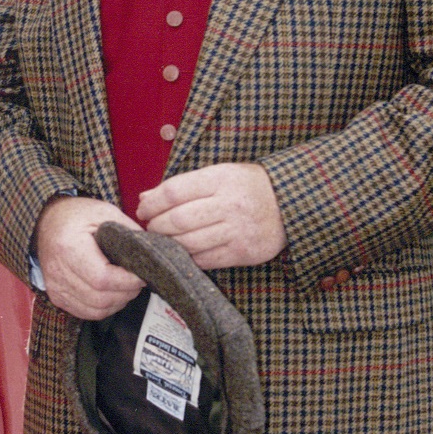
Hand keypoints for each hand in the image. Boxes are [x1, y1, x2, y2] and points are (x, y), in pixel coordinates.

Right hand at [36, 197, 144, 318]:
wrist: (47, 220)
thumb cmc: (76, 215)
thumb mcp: (105, 211)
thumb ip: (128, 231)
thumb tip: (150, 251)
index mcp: (69, 247)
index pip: (102, 278)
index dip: (127, 282)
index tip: (142, 275)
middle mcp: (58, 270)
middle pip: (100, 298)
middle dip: (126, 293)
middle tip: (138, 282)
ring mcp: (55, 286)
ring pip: (95, 310)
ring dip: (117, 303)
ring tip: (127, 288)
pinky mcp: (56, 296)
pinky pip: (85, 313)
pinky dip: (104, 308)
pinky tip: (112, 295)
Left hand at [137, 163, 286, 269]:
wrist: (289, 204)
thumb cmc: (247, 186)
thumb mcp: (219, 174)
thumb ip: (184, 185)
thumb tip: (146, 198)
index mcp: (221, 179)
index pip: (174, 192)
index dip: (152, 203)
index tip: (143, 209)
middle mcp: (229, 204)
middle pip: (178, 220)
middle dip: (157, 225)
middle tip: (150, 227)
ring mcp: (238, 231)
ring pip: (189, 243)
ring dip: (169, 243)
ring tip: (163, 239)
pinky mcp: (244, 253)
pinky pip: (206, 260)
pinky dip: (189, 257)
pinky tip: (183, 251)